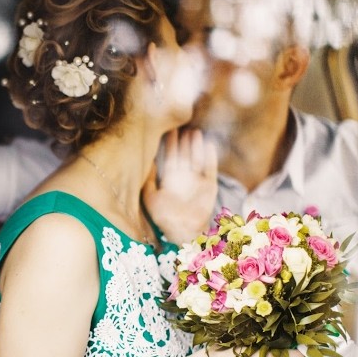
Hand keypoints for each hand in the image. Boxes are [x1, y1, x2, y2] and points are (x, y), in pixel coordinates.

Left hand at [142, 128, 217, 243]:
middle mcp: (184, 178)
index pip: (170, 157)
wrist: (182, 231)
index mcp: (169, 179)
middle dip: (183, 142)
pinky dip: (210, 157)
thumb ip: (149, 180)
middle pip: (184, 155)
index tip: (169, 130)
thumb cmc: (163, 217)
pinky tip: (209, 145)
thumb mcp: (150, 197)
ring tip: (195, 132)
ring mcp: (197, 181)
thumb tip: (147, 162)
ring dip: (196, 146)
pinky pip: (210, 169)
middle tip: (183, 125)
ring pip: (197, 158)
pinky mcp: (209, 186)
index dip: (170, 144)